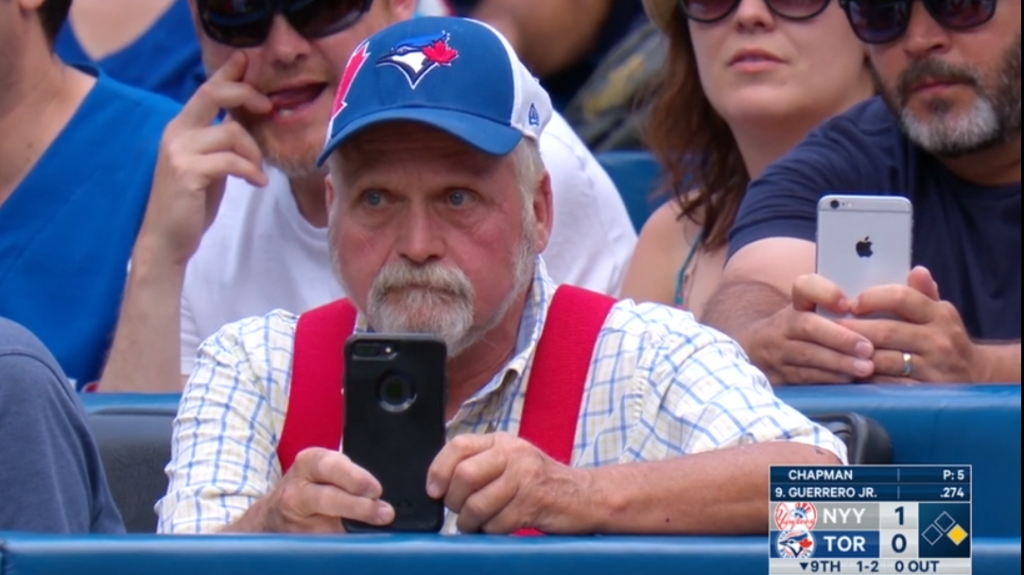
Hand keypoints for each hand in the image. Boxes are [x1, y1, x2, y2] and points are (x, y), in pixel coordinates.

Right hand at [136, 52, 270, 265]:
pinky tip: (257, 183)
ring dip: (254, 152)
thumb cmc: (191, 204)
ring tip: (258, 173)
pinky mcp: (186, 172)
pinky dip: (250, 170)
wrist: (167, 239)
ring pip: (231, 132)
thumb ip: (221, 143)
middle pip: (212, 95)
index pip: (205, 91)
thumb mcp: (209, 166)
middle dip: (245, 94)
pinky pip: (230, 160)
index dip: (226, 73)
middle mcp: (176, 133)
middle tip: (268, 108)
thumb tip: (246, 123)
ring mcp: (178, 151)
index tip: (245, 60)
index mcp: (181, 128)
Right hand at [259, 448, 393, 532]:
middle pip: (327, 498)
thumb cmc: (312, 484)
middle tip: (384, 512)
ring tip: (374, 528)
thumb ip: (350, 474)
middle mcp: (297, 490)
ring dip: (353, 528)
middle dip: (358, 506)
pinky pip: (325, 541)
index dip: (355, 478)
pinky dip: (343, 540)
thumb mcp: (325, 467)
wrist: (276, 512)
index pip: (330, 466)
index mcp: (308, 463)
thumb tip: (382, 493)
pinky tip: (355, 537)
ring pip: (326, 525)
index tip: (376, 490)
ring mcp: (295, 519)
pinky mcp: (297, 540)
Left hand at [426, 433, 593, 533]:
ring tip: (477, 525)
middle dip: (455, 502)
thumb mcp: (510, 462)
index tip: (433, 491)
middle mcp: (513, 453)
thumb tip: (439, 482)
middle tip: (461, 512)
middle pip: (464, 476)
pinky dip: (492, 531)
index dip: (438, 470)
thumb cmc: (540, 483)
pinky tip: (498, 527)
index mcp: (501, 441)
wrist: (585, 496)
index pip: (458, 445)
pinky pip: (497, 523)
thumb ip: (479, 464)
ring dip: (470, 523)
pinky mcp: (534, 502)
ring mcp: (525, 476)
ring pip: (478, 504)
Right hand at [747, 274, 874, 384]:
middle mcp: (783, 325)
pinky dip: (828, 378)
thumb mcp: (812, 312)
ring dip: (838, 362)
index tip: (847, 304)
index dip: (825, 293)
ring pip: (807, 355)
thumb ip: (840, 309)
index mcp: (796, 305)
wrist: (758, 352)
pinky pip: (804, 377)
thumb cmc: (802, 330)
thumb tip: (882, 303)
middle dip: (839, 338)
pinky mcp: (778, 375)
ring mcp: (778, 351)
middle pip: (808, 326)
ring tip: (865, 368)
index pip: (805, 287)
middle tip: (867, 348)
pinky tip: (848, 380)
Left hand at [841, 267, 980, 382]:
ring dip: (854, 356)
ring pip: (883, 360)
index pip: (902, 298)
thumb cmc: (945, 337)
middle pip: (886, 331)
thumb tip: (917, 270)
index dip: (873, 298)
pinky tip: (850, 372)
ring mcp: (932, 368)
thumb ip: (923, 292)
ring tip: (832, 350)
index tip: (851, 304)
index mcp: (939, 314)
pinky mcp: (925, 392)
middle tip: (826, 328)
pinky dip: (867, 379)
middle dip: (853, 330)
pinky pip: (888, 385)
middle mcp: (938, 340)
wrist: (976, 374)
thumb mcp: (940, 312)